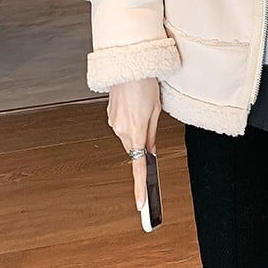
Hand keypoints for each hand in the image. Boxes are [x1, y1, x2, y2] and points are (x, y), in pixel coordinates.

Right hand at [107, 77, 161, 210]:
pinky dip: (130, 119)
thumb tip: (150, 152)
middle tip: (151, 118)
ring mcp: (113, 123)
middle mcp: (121, 130)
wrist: (128, 65)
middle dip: (143, 141)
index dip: (141, 186)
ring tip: (144, 105)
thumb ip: (152, 133)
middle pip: (135, 147)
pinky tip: (134, 104)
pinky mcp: (110, 116)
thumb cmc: (146, 83)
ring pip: (129, 136)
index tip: (141, 203)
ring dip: (137, 127)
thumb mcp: (156, 109)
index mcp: (136, 130)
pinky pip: (123, 125)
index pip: (139, 165)